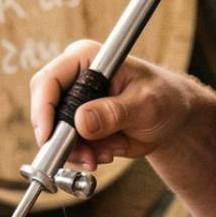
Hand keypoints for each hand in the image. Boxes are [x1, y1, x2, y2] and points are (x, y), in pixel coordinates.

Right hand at [30, 40, 203, 169]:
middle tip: (88, 158)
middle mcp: (74, 79)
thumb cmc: (165, 99)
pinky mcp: (77, 126)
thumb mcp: (145, 104)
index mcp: (86, 59)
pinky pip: (68, 148)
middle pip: (46, 112)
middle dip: (64, 140)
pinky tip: (109, 152)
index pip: (48, 81)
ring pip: (55, 136)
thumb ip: (114, 112)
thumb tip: (82, 122)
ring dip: (79, 152)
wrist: (172, 118)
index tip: (49, 138)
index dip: (43, 110)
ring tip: (109, 153)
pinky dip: (85, 156)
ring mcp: (74, 104)